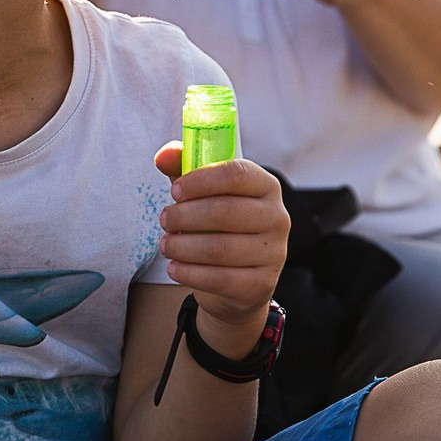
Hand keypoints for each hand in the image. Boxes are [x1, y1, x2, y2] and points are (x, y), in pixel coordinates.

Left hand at [154, 145, 287, 337]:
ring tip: (165, 244)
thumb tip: (163, 156)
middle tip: (164, 220)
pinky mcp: (261, 284)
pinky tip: (174, 267)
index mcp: (266, 186)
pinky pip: (220, 279)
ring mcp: (274, 253)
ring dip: (182, 246)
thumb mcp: (203, 191)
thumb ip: (184, 167)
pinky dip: (190, 273)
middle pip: (224, 211)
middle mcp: (276, 217)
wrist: (238, 277)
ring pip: (219, 248)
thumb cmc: (219, 224)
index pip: (236, 174)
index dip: (201, 180)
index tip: (174, 191)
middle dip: (185, 216)